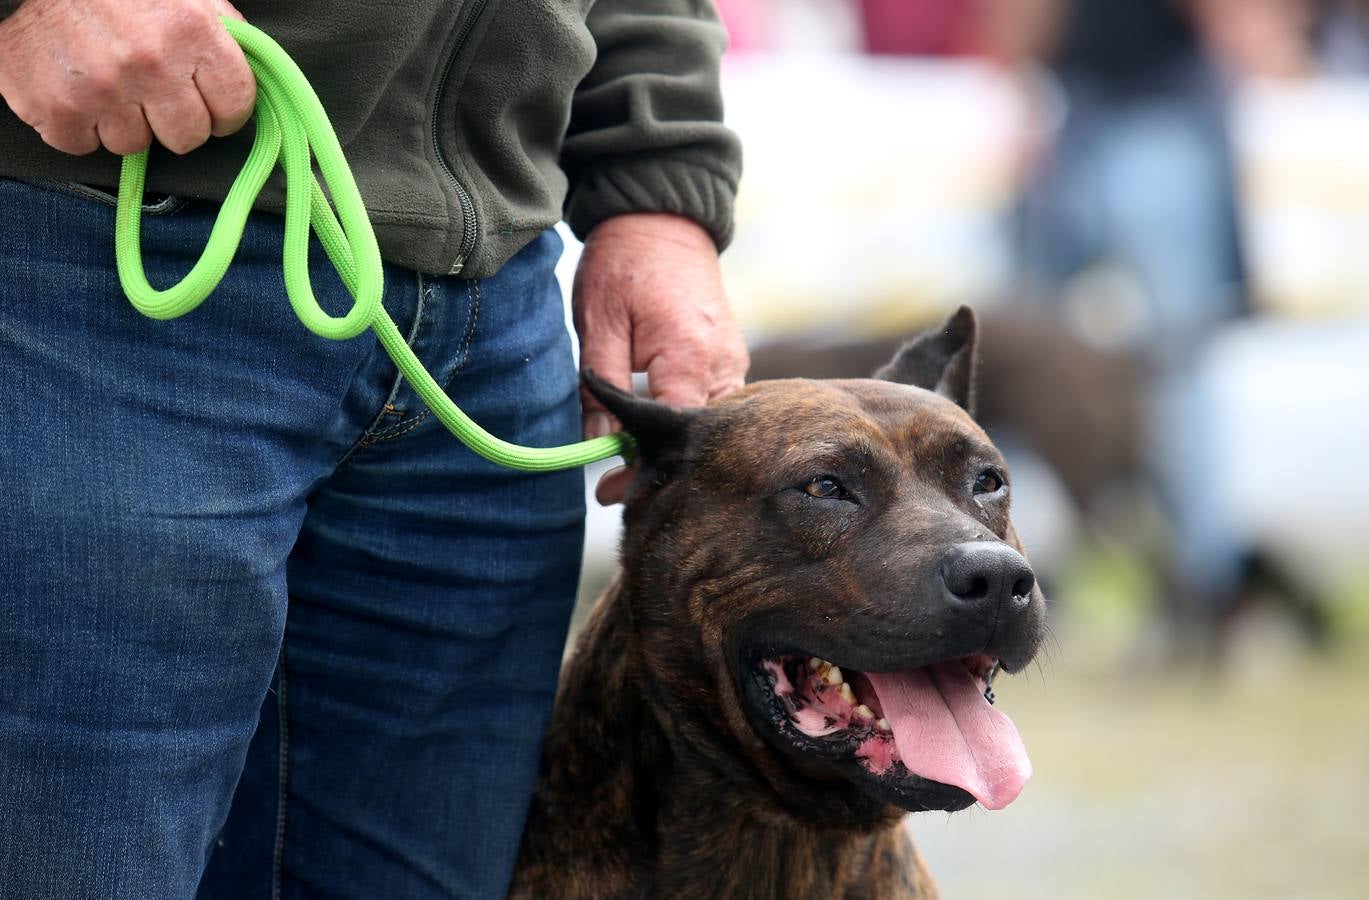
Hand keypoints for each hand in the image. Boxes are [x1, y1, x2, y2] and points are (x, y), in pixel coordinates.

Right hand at [0, 0, 255, 155]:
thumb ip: (222, 34)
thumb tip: (251, 80)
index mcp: (191, 31)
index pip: (235, 106)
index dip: (222, 110)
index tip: (206, 102)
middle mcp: (151, 63)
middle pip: (188, 137)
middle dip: (172, 119)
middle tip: (148, 90)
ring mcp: (103, 89)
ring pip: (134, 145)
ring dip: (122, 121)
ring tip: (105, 80)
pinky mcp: (59, 109)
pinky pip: (83, 146)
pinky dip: (78, 125)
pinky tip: (75, 89)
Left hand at [574, 213, 748, 504]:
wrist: (661, 221)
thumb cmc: (625, 264)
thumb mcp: (599, 323)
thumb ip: (599, 387)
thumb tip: (598, 442)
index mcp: (690, 357)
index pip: (675, 432)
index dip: (645, 467)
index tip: (612, 491)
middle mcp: (723, 364)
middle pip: (703, 439)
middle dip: (664, 467)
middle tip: (619, 490)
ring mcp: (732, 360)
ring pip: (713, 426)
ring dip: (678, 449)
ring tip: (636, 466)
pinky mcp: (730, 357)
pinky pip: (716, 404)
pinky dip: (689, 424)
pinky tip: (658, 435)